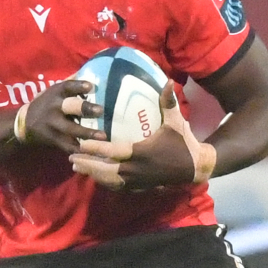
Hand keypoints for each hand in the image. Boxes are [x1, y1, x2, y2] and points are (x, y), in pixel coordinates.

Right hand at [19, 79, 105, 151]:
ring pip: (71, 129)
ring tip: (103, 135)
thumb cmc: (46, 103)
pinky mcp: (53, 139)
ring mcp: (52, 125)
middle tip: (101, 110)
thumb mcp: (54, 91)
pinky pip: (68, 145)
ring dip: (87, 133)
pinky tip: (93, 150)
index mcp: (56, 93)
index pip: (67, 86)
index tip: (91, 87)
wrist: (24, 123)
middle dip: (85, 108)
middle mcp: (54, 107)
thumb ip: (71, 84)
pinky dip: (80, 149)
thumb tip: (93, 70)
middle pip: (70, 107)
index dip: (79, 86)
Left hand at [70, 81, 215, 189]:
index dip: (96, 148)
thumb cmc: (183, 143)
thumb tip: (168, 81)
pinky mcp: (141, 186)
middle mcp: (137, 170)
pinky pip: (118, 186)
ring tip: (78, 166)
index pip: (113, 152)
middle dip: (88, 165)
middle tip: (71, 157)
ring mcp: (138, 181)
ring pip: (109, 181)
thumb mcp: (176, 122)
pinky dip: (105, 182)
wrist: (196, 167)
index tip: (81, 143)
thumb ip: (169, 102)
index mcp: (142, 153)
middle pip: (106, 171)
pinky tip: (96, 176)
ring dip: (93, 174)